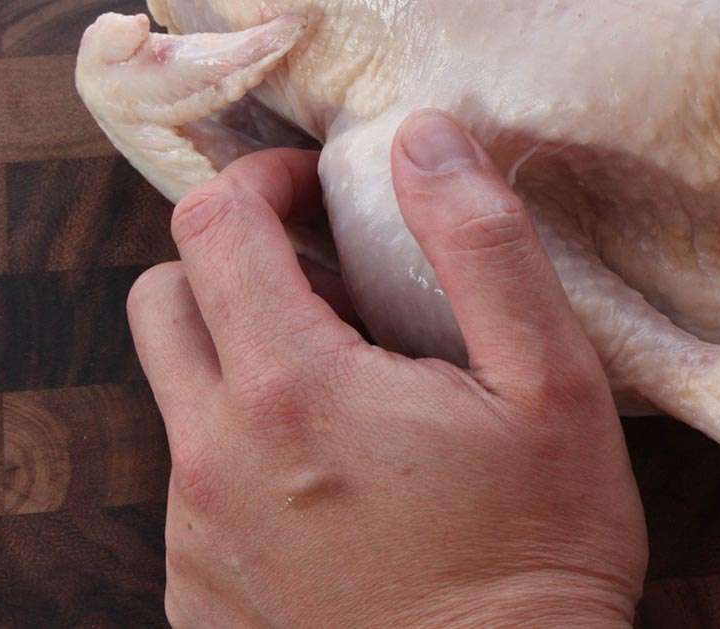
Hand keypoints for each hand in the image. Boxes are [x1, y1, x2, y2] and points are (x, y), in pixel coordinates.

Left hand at [126, 110, 647, 626]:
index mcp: (291, 391)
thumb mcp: (553, 383)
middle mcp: (215, 461)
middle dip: (235, 261)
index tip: (320, 188)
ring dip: (242, 356)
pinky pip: (194, 480)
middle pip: (166, 297)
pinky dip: (246, 446)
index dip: (264, 179)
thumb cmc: (542, 551)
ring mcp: (195, 538)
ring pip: (178, 391)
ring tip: (349, 387)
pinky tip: (338, 478)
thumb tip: (424, 136)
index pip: (214, 224)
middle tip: (331, 283)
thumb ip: (482, 243)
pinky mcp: (198, 597)